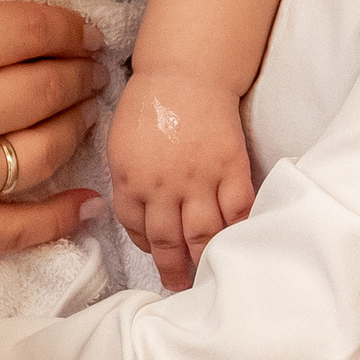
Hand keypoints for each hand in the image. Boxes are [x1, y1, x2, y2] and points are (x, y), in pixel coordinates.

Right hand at [0, 0, 105, 260]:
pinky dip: (55, 220)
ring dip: (74, 131)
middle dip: (80, 73)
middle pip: (50, 88)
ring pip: (44, 154)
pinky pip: (12, 230)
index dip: (69, 26)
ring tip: (82, 114)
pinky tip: (83, 207)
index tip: (79, 27)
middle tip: (92, 67)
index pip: (38, 28)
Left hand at [108, 67, 252, 289]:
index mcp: (130, 179)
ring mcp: (199, 179)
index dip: (147, 246)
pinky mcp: (231, 168)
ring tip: (209, 276)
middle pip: (169, 240)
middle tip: (180, 287)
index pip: (136, 228)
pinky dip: (238, 229)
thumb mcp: (121, 143)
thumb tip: (138, 214)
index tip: (156, 257)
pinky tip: (238, 242)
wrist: (186, 71)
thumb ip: (128, 180)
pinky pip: (237, 210)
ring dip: (205, 258)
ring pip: (203, 233)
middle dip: (174, 269)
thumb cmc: (150, 103)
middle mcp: (163, 186)